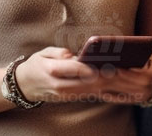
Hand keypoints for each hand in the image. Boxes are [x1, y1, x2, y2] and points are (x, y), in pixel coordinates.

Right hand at [14, 47, 151, 104]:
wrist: (25, 85)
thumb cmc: (35, 65)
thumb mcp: (42, 53)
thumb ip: (58, 52)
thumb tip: (73, 55)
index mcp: (51, 70)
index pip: (74, 69)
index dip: (92, 66)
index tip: (105, 62)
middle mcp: (61, 85)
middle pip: (88, 81)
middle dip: (108, 75)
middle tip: (124, 68)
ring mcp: (68, 94)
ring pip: (94, 90)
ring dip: (111, 85)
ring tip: (126, 76)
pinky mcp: (74, 98)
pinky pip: (94, 95)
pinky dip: (108, 91)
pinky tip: (120, 87)